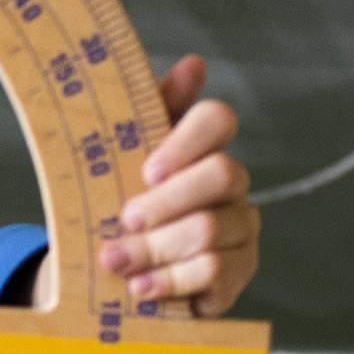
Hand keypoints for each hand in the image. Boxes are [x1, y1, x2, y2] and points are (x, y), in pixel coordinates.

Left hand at [99, 54, 258, 316]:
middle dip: (166, 202)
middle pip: (222, 175)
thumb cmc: (122, 206)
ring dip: (156, 249)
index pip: (216, 120)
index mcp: (202, 150)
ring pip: (211, 229)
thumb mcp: (121, 160)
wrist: (114, 273)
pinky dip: (171, 281)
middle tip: (125, 221)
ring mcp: (240, 231)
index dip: (187, 141)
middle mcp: (231, 187)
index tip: (147, 171)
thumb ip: (149, 113)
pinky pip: (215, 272)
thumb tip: (193, 64)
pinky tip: (142, 289)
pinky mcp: (236, 276)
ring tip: (117, 263)